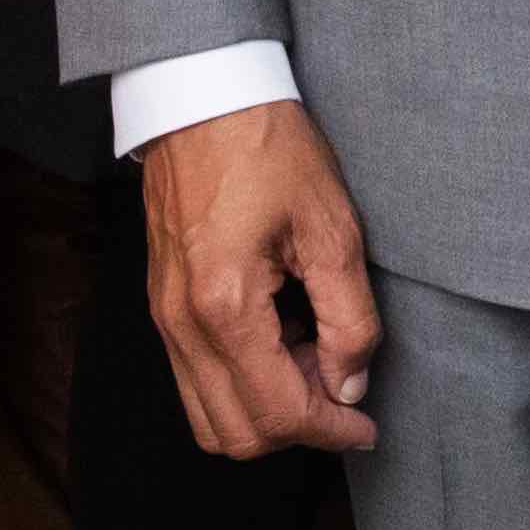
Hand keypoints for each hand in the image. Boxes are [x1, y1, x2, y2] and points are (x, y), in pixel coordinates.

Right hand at [137, 99, 386, 458]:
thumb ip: (349, 319)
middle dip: (297, 428)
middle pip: (235, 435)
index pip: (278, 413)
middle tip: (343, 388)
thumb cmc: (268, 147)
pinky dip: (240, 384)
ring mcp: (164, 317)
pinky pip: (196, 379)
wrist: (203, 95)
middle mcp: (182, 324)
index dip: (331, 431)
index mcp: (224, 307)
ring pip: (208, 417)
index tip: (367, 427)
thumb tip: (350, 385)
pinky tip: (281, 340)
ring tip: (312, 361)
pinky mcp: (163, 304)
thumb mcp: (333, 227)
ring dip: (265, 410)